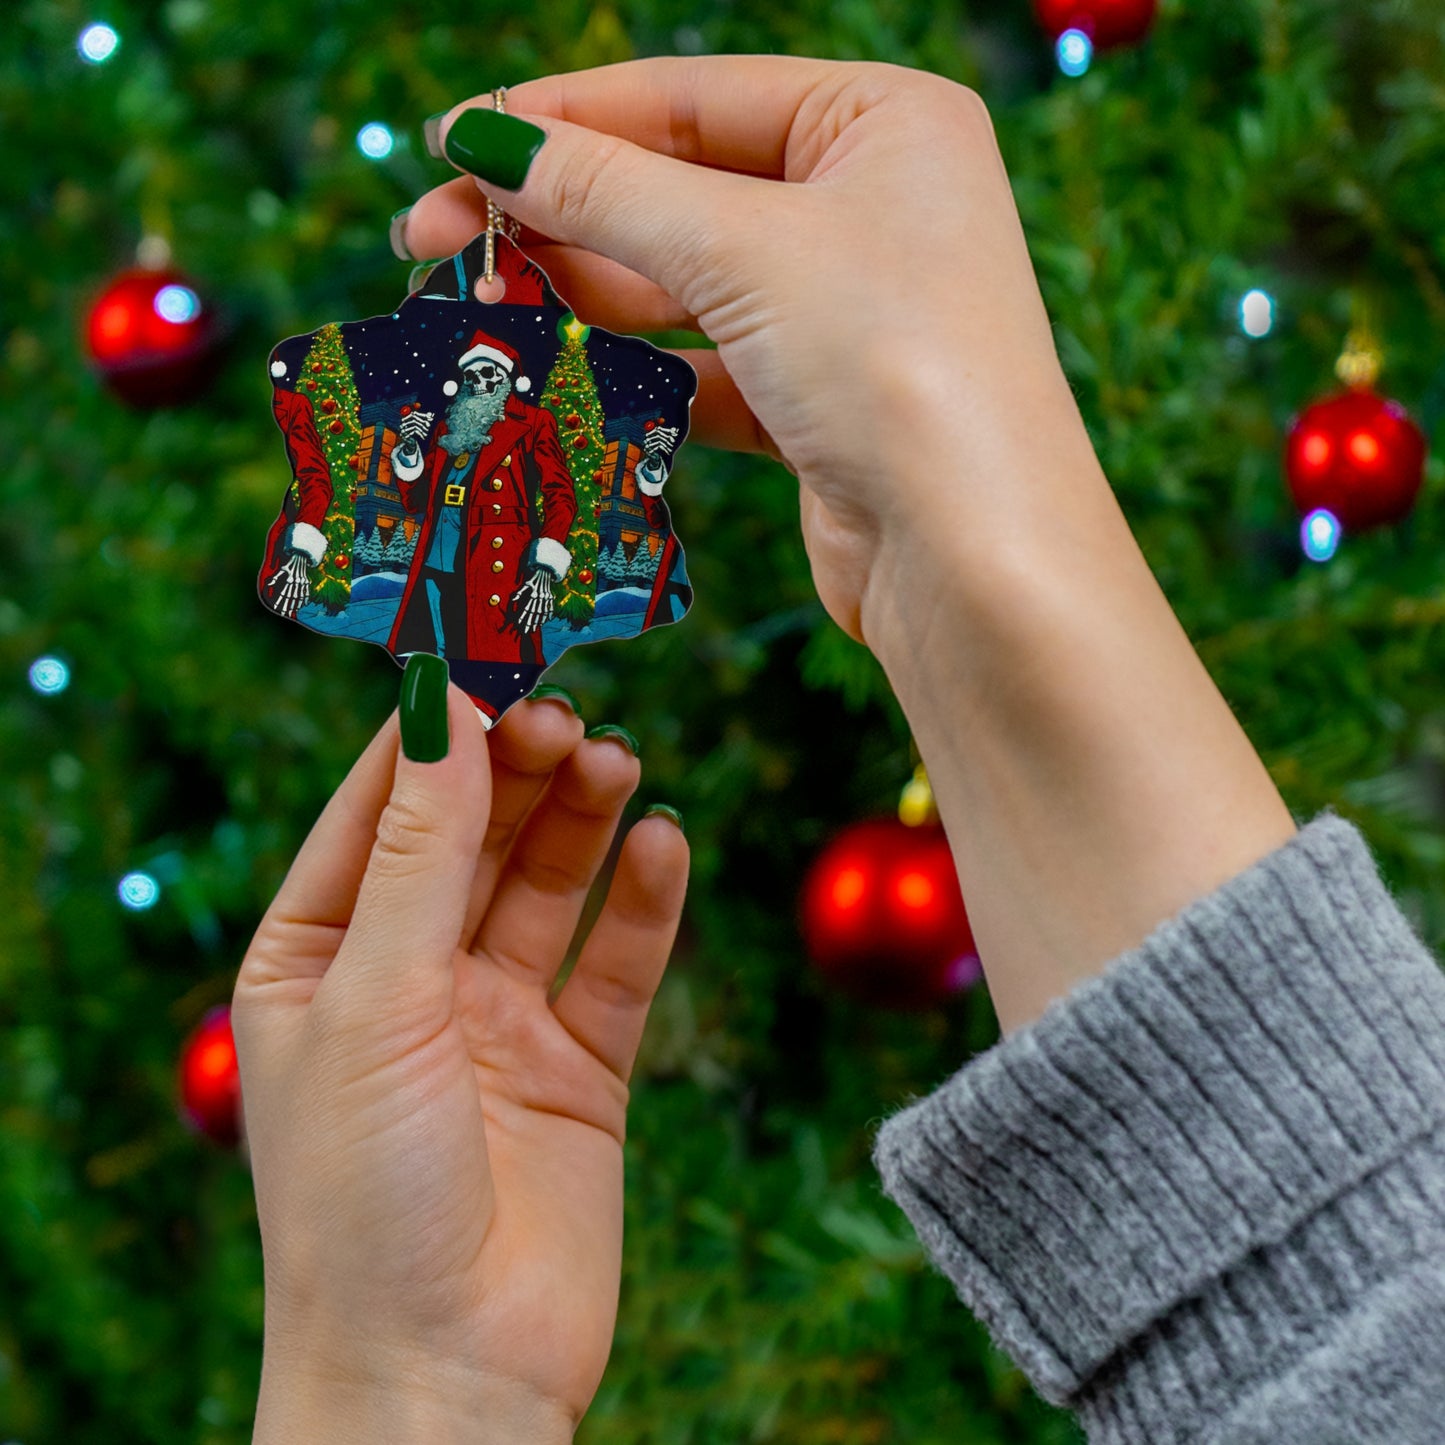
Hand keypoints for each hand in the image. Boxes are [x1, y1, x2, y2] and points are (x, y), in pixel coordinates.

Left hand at [233, 690, 687, 1440]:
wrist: (446, 1378)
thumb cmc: (364, 1199)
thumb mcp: (376, 1000)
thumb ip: (420, 851)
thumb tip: (443, 705)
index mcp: (320, 958)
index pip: (378, 808)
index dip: (432, 730)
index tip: (487, 649)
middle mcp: (408, 979)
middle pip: (473, 835)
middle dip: (518, 768)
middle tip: (568, 711)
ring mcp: (498, 1021)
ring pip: (549, 885)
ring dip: (583, 819)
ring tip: (617, 761)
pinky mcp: (580, 1067)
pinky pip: (618, 962)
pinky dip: (644, 902)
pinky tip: (664, 845)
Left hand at [265, 552, 310, 618]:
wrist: (301, 556)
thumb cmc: (288, 564)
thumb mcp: (281, 570)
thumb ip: (275, 578)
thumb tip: (268, 584)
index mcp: (289, 580)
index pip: (284, 594)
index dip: (280, 601)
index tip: (277, 608)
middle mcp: (296, 583)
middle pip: (291, 597)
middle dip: (287, 606)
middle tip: (285, 613)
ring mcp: (302, 583)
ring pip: (299, 596)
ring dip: (296, 605)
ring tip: (292, 611)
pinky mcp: (306, 582)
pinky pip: (306, 592)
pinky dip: (304, 599)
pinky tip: (303, 605)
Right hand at [402, 57, 1095, 642]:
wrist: (974, 559)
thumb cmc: (894, 365)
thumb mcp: (742, 249)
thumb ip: (607, 190)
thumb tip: (485, 140)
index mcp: (882, 121)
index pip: (690, 96)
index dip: (562, 117)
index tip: (450, 141)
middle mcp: (870, 205)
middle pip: (677, 188)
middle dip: (554, 211)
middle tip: (429, 235)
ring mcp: (845, 309)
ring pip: (683, 282)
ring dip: (580, 291)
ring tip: (475, 301)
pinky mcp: (818, 402)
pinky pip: (704, 366)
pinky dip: (633, 370)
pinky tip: (555, 370)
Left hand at [511, 565, 555, 631]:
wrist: (545, 571)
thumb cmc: (533, 578)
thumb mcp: (525, 584)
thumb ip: (519, 592)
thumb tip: (512, 599)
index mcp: (533, 595)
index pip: (527, 608)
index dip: (523, 616)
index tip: (519, 623)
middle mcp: (540, 598)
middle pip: (534, 613)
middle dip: (530, 622)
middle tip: (527, 631)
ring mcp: (546, 598)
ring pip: (542, 612)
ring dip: (538, 621)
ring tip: (534, 628)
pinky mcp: (550, 597)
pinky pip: (550, 608)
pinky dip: (548, 615)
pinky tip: (546, 621)